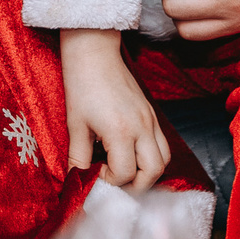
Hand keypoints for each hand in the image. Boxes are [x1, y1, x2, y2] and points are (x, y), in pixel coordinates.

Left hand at [60, 29, 167, 193]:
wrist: (94, 53)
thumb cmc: (81, 85)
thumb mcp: (75, 125)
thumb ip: (79, 157)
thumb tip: (77, 180)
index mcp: (121, 131)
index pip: (125, 173)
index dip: (110, 182)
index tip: (96, 174)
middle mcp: (142, 127)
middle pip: (154, 172)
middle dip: (136, 185)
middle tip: (116, 183)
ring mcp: (150, 119)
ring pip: (164, 159)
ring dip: (147, 172)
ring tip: (125, 171)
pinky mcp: (152, 113)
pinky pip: (162, 143)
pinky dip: (151, 156)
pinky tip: (130, 154)